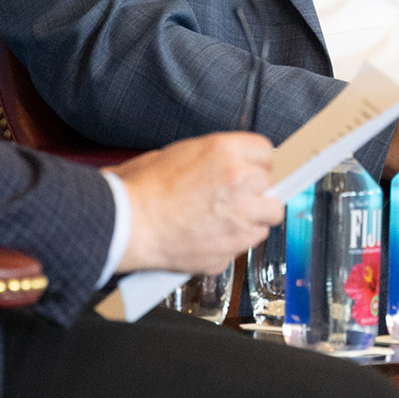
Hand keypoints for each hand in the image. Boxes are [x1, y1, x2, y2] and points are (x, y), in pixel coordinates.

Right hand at [106, 132, 285, 274]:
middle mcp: (240, 181)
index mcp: (225, 151)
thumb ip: (217, 158)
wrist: (127, 224)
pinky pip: (251, 240)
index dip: (255, 163)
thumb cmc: (142, 189)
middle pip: (271, 183)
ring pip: (270, 214)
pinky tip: (216, 234)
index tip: (250, 170)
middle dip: (255, 190)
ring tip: (226, 217)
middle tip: (232, 196)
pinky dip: (238, 239)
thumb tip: (235, 164)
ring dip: (253, 215)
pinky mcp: (234, 245)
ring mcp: (241, 216)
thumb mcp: (181, 152)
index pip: (266, 152)